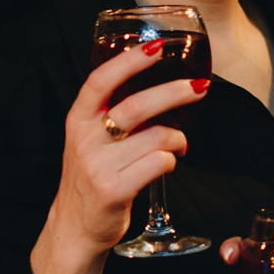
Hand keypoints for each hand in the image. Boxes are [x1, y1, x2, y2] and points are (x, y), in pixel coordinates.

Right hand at [31, 42, 209, 273]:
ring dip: (177, 138)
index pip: (100, 81)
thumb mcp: (90, 140)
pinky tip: (169, 163)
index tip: (156, 46)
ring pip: (156, 137)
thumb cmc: (91, 177)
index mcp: (77, 120)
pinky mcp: (114, 190)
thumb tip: (162, 91)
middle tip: (199, 87)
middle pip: (136, 106)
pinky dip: (172, 160)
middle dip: (173, 93)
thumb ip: (113, 116)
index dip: (128, 61)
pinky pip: (158, 164)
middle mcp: (84, 140)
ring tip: (181, 143)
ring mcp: (98, 166)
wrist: (75, 227)